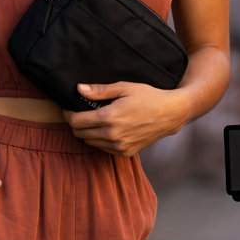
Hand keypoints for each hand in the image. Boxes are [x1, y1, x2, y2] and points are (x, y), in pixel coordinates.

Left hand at [62, 82, 193, 155]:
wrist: (171, 113)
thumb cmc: (148, 97)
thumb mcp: (124, 88)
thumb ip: (99, 91)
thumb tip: (79, 89)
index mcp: (109, 117)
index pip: (76, 122)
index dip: (69, 115)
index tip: (69, 109)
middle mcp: (112, 135)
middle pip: (80, 134)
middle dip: (76, 124)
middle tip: (80, 114)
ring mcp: (119, 146)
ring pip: (89, 143)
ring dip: (87, 133)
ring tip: (94, 121)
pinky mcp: (126, 152)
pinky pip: (103, 148)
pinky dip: (100, 140)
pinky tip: (107, 129)